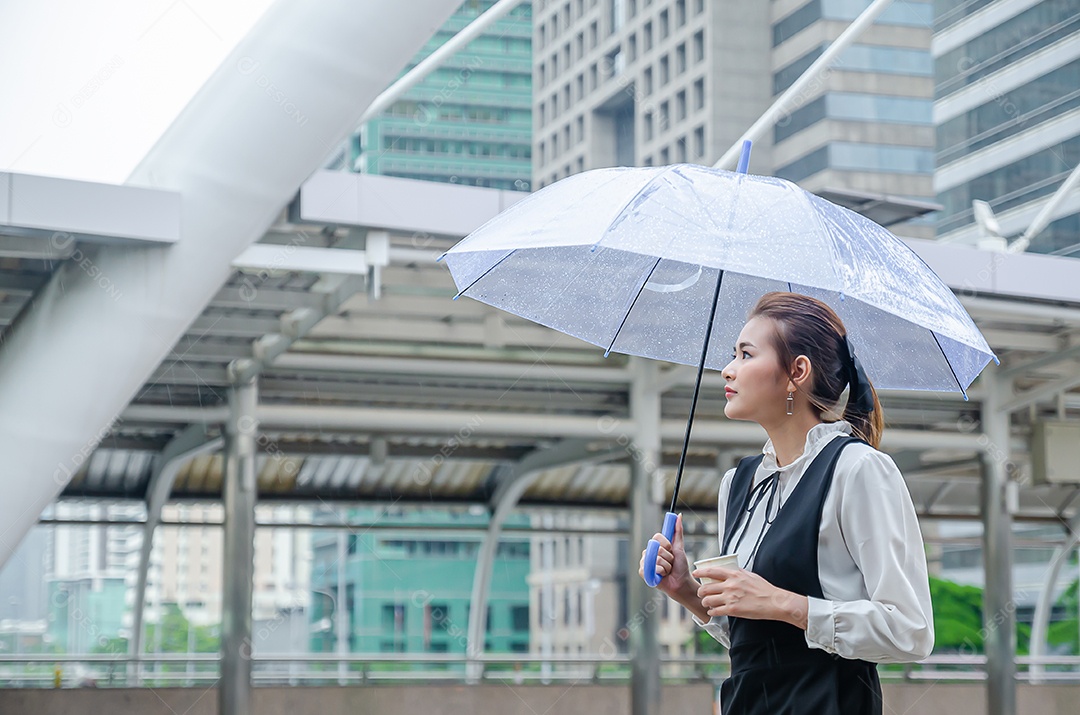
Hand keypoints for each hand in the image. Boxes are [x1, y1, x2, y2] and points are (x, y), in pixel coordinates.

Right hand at [638, 513, 691, 598]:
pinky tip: (661, 576)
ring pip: (655, 559)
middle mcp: (649, 552)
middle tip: (670, 563)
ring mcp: (645, 562)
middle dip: (668, 557)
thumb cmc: (681, 567)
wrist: (681, 582)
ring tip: (667, 571)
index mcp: (656, 546)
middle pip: (657, 548)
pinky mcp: (643, 572)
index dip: (666, 544)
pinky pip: (650, 568)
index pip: (656, 537)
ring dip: (666, 566)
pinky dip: (660, 572)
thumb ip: (678, 531)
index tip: (671, 550)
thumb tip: (679, 515)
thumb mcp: (679, 547)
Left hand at [691, 566, 808, 628]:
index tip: (695, 573)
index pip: (711, 571)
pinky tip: (713, 611)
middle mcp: (730, 585)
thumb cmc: (763, 588)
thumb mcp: (749, 575)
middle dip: (700, 592)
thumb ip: (737, 572)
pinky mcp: (733, 610)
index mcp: (734, 574)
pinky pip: (715, 611)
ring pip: (708, 600)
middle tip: (701, 593)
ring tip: (706, 603)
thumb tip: (729, 570)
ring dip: (705, 602)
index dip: (700, 572)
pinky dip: (712, 611)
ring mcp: (730, 598)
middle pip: (706, 588)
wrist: (773, 602)